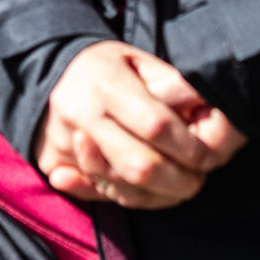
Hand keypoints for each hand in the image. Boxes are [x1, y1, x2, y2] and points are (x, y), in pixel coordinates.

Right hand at [34, 40, 246, 210]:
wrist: (50, 73)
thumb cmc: (108, 67)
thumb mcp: (140, 60)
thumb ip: (172, 83)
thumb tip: (203, 105)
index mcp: (105, 83)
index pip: (155, 125)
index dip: (189, 146)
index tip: (208, 155)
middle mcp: (81, 114)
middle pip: (139, 165)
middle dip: (179, 180)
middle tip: (198, 177)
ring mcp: (62, 143)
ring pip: (121, 188)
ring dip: (161, 194)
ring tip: (178, 181)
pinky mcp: (54, 164)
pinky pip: (98, 196)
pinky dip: (130, 198)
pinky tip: (149, 190)